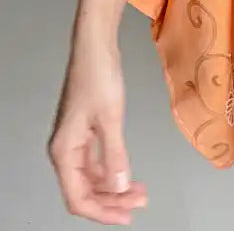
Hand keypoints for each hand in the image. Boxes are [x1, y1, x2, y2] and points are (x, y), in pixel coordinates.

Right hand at [48, 30, 146, 224]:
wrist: (96, 46)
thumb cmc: (100, 78)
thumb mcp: (110, 118)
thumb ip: (114, 155)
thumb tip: (120, 188)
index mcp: (64, 152)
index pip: (78, 198)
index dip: (102, 212)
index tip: (128, 217)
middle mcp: (65, 151)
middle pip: (84, 191)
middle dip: (112, 201)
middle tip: (141, 202)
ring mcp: (74, 141)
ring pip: (91, 177)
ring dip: (114, 187)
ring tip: (141, 191)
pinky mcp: (84, 131)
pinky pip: (95, 162)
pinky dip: (111, 170)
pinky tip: (128, 174)